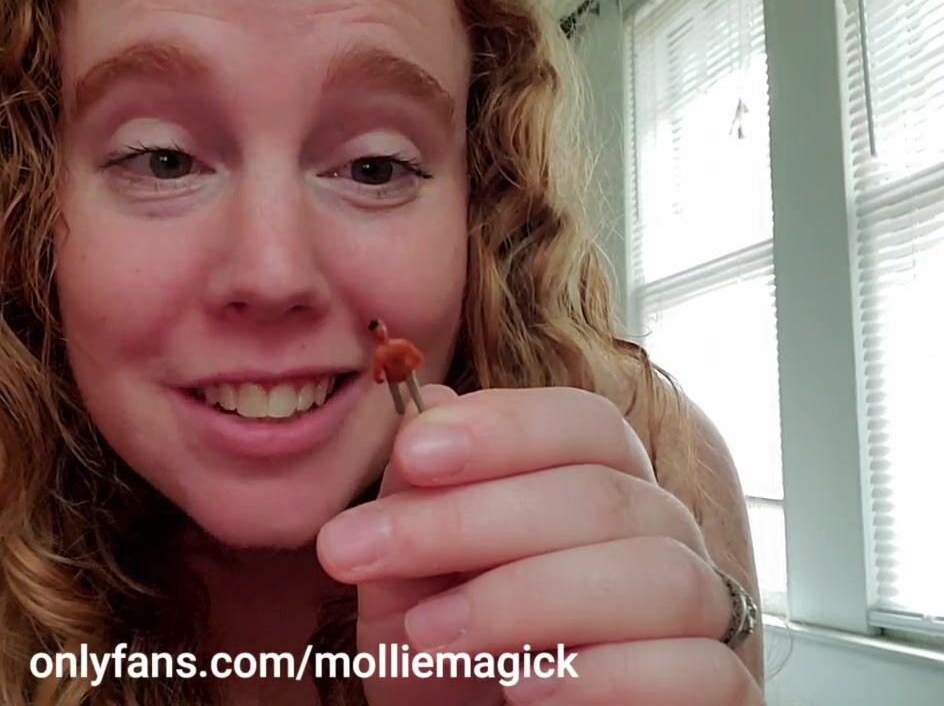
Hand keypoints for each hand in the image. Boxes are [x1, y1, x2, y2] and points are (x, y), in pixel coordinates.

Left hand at [317, 385, 762, 704]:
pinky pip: (697, 671)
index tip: (412, 453)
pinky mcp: (720, 692)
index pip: (583, 424)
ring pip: (656, 577)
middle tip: (361, 552)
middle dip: (470, 522)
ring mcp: (700, 616)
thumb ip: (414, 496)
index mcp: (598, 485)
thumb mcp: (404, 578)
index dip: (502, 429)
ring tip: (430, 635)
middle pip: (602, 497)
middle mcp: (662, 537)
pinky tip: (521, 687)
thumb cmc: (447, 659)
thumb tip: (429, 403)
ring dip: (526, 600)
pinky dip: (603, 677)